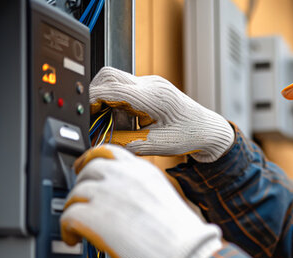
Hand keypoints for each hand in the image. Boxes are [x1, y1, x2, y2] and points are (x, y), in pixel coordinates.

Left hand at [60, 145, 221, 257]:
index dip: (90, 159)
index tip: (84, 169)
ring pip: (75, 193)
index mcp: (142, 171)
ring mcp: (108, 195)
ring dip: (73, 209)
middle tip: (81, 202)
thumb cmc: (181, 236)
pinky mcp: (95, 217)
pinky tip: (74, 238)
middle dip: (81, 186)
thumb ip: (140, 190)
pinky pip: (67, 216)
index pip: (108, 151)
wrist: (186, 254)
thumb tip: (121, 199)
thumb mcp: (163, 198)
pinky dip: (66, 229)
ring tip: (78, 226)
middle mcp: (123, 177)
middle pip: (87, 169)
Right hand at [89, 66, 233, 161]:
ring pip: (114, 82)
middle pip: (109, 76)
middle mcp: (151, 84)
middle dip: (95, 96)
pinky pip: (125, 89)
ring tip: (121, 126)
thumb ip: (128, 144)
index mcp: (155, 97)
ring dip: (108, 102)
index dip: (93, 99)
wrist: (208, 130)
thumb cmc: (190, 136)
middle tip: (95, 120)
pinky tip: (130, 123)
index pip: (114, 88)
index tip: (84, 113)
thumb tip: (101, 142)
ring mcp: (150, 83)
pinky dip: (118, 105)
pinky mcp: (148, 87)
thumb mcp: (158, 146)